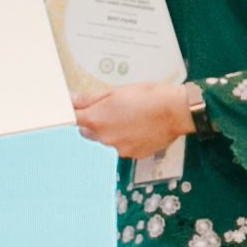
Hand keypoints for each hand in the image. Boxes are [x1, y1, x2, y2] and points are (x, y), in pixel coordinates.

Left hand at [75, 80, 198, 160]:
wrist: (175, 111)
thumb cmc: (148, 97)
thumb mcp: (115, 91)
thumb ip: (90, 98)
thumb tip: (72, 100)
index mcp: (97, 119)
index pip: (72, 119)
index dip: (73, 113)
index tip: (76, 109)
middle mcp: (105, 137)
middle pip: (87, 132)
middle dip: (93, 122)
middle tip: (110, 109)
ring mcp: (119, 148)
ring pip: (106, 139)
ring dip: (112, 130)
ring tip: (130, 116)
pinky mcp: (133, 154)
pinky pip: (122, 146)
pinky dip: (127, 138)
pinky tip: (138, 126)